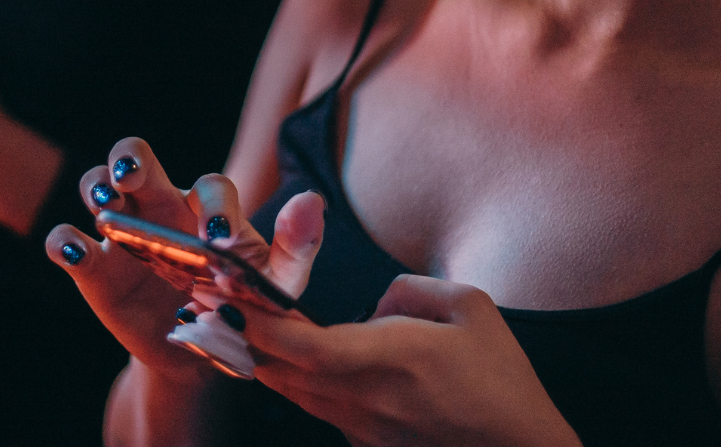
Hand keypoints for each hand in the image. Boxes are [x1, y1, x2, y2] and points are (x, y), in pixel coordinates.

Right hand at [45, 137, 325, 380]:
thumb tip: (312, 198)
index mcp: (205, 208)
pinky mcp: (93, 268)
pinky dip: (64, 240)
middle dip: (129, 159)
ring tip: (104, 208)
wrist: (202, 353)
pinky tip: (74, 248)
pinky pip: (67, 242)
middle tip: (130, 177)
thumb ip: (297, 245)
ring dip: (94, 187)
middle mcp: (159, 207)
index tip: (218, 240)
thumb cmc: (242, 306)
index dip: (214, 205)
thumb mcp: (276, 284)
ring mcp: (121, 233)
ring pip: (95, 185)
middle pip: (136, 159)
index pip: (208, 186)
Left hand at [237, 274, 579, 446]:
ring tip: (244, 328)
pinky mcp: (366, 444)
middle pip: (283, 371)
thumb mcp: (471, 307)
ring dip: (266, 361)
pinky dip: (298, 384)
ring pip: (294, 392)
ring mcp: (364, 426)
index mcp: (393, 356)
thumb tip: (375, 304)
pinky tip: (294, 362)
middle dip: (247, 339)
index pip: (307, 346)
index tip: (232, 299)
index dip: (261, 324)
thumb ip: (410, 290)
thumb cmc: (502, 379)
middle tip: (218, 304)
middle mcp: (369, 396)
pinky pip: (319, 408)